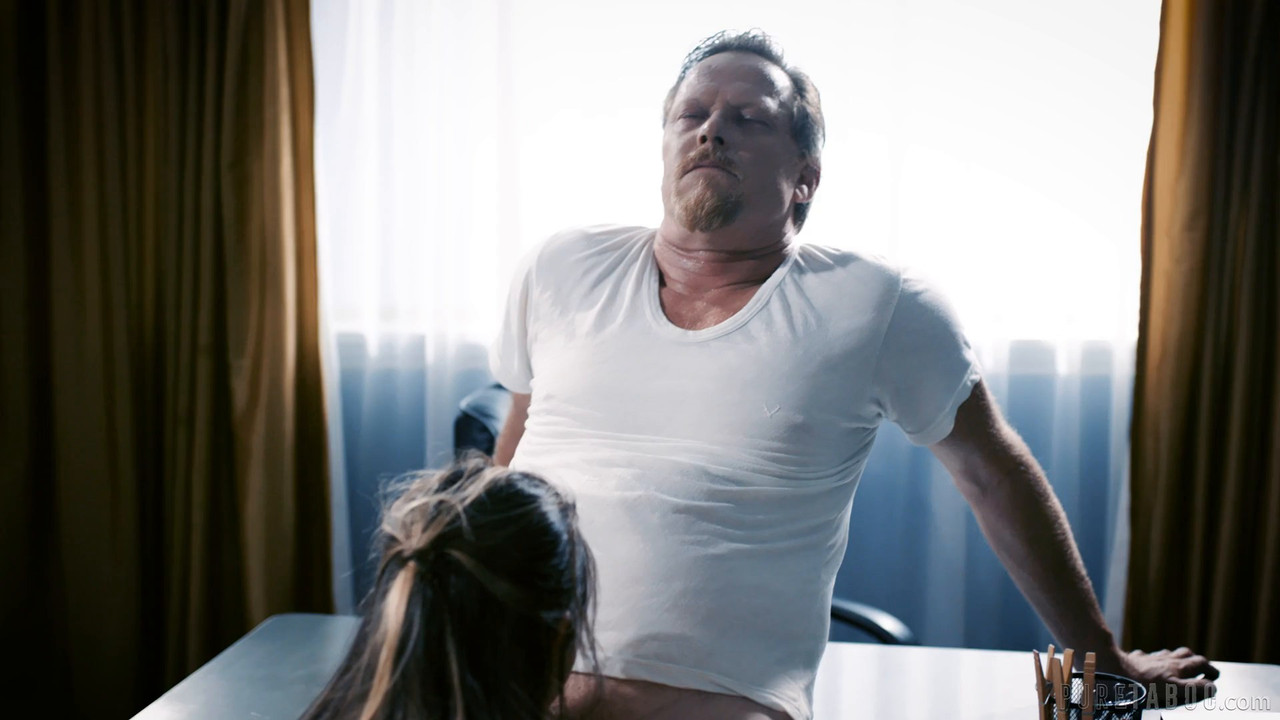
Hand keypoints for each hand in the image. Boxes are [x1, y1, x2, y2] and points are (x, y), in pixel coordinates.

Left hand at [1101, 646, 1218, 707]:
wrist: (1115, 672)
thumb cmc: (1143, 684)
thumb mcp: (1174, 689)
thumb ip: (1194, 688)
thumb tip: (1211, 687)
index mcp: (1177, 667)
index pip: (1200, 663)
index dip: (1210, 670)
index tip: (1214, 676)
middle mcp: (1165, 660)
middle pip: (1185, 654)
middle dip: (1195, 660)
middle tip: (1201, 668)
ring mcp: (1150, 658)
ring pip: (1167, 653)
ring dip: (1176, 657)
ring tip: (1179, 664)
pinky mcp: (1135, 659)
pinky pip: (1146, 656)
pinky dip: (1153, 660)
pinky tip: (1149, 663)